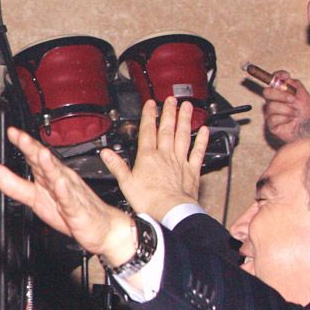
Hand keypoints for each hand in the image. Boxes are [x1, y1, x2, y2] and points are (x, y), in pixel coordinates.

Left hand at [0, 128, 138, 266]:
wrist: (101, 228)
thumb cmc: (69, 211)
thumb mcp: (35, 198)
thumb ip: (14, 185)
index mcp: (50, 176)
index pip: (35, 156)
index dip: (24, 144)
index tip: (11, 132)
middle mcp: (61, 179)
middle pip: (46, 162)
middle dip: (34, 149)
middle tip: (21, 136)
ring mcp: (70, 193)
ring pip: (59, 177)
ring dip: (50, 165)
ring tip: (40, 153)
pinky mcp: (77, 209)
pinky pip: (70, 200)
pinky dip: (65, 191)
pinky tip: (60, 183)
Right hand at [103, 95, 205, 221]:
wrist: (171, 210)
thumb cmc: (149, 200)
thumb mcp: (126, 183)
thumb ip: (117, 166)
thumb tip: (105, 153)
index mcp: (147, 157)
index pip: (147, 131)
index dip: (149, 115)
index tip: (151, 103)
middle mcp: (165, 155)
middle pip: (167, 129)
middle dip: (169, 112)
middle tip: (172, 99)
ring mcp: (180, 161)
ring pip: (183, 135)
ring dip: (184, 120)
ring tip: (186, 107)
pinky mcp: (192, 170)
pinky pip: (197, 152)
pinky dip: (201, 140)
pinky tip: (204, 130)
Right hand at [260, 71, 309, 146]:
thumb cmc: (306, 113)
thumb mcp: (303, 95)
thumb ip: (295, 84)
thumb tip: (284, 77)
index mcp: (280, 93)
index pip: (273, 81)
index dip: (276, 76)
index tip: (285, 76)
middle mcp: (273, 102)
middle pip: (267, 92)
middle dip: (281, 95)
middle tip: (292, 100)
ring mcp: (271, 113)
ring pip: (272, 106)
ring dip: (288, 110)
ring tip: (296, 114)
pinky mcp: (271, 124)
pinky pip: (273, 118)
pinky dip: (285, 119)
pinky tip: (291, 121)